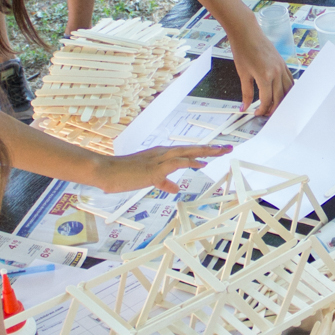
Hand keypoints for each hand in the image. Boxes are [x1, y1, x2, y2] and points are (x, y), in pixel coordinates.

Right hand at [95, 144, 228, 193]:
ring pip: (187, 152)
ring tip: (221, 152)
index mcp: (160, 155)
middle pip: (191, 148)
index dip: (202, 151)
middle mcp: (162, 153)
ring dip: (205, 152)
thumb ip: (163, 182)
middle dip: (210, 148)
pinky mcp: (154, 169)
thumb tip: (176, 187)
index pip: (186, 151)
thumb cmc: (124, 175)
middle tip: (227, 147)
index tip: (217, 151)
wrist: (106, 171)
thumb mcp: (148, 179)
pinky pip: (176, 164)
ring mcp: (159, 160)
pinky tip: (201, 164)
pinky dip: (190, 162)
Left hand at [230, 23, 293, 115]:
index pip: (267, 100)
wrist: (247, 32)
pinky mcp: (283, 63)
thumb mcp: (243, 74)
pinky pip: (289, 80)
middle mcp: (277, 73)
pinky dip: (287, 89)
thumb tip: (244, 107)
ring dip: (283, 101)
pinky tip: (282, 94)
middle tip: (266, 113)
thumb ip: (246, 93)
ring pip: (288, 90)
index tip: (256, 113)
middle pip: (280, 98)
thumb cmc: (243, 50)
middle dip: (273, 109)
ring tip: (275, 106)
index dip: (262, 110)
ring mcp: (282, 68)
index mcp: (265, 76)